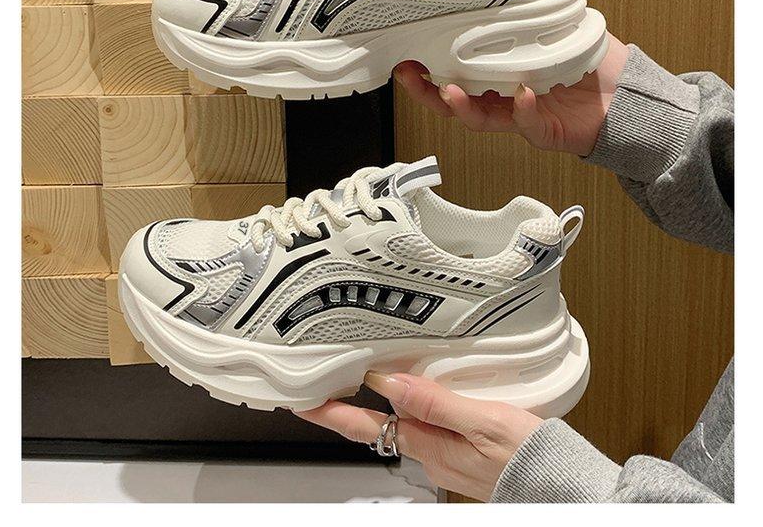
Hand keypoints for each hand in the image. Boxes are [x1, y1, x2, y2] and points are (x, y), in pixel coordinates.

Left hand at [294, 371, 541, 501]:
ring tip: (359, 380)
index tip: (305, 399)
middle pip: (377, 425)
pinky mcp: (460, 449)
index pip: (368, 426)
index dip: (333, 413)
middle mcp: (431, 452)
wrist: (559, 484)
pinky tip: (414, 391)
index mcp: (431, 445)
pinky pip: (424, 424)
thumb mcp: (484, 422)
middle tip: (323, 384)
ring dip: (377, 403)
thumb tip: (389, 381)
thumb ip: (435, 403)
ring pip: (400, 422)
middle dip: (347, 406)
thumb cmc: (528, 456)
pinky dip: (410, 406)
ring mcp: (444, 452)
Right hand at [394, 34, 628, 156]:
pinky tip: (522, 94)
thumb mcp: (561, 28)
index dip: (433, 66)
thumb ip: (536, 14)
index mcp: (503, 75)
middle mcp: (505, 98)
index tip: (411, 51)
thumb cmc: (597, 65)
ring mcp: (521, 118)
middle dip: (427, 91)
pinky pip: (525, 124)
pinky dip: (521, 110)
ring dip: (460, 105)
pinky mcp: (543, 132)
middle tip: (408, 74)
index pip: (460, 72)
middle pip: (456, 100)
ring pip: (479, 118)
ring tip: (448, 91)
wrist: (629, 99)